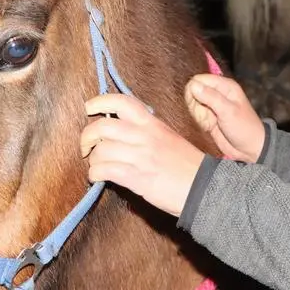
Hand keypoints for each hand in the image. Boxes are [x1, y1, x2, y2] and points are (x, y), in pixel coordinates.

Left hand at [80, 93, 206, 216]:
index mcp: (152, 123)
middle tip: (86, 146)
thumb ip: (145, 131)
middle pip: (102, 126)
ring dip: (93, 160)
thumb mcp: (168, 137)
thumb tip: (119, 133)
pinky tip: (98, 178)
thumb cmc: (186, 165)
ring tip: (97, 166)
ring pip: (101, 150)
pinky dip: (95, 174)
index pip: (122, 102)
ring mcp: (139, 156)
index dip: (100, 101)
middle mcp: (144, 136)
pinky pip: (104, 170)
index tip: (89, 107)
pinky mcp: (136, 177)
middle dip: (87, 136)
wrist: (203, 187)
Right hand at [185, 73, 265, 162]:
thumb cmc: (244, 127)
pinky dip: (198, 121)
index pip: (198, 80)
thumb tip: (192, 85)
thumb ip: (211, 97)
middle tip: (207, 117)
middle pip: (193, 91)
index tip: (200, 106)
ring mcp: (212, 104)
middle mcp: (217, 92)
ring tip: (210, 123)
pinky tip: (208, 127)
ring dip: (197, 115)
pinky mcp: (208, 116)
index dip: (194, 91)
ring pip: (192, 103)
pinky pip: (195, 114)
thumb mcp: (228, 111)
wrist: (249, 148)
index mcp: (225, 85)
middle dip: (196, 105)